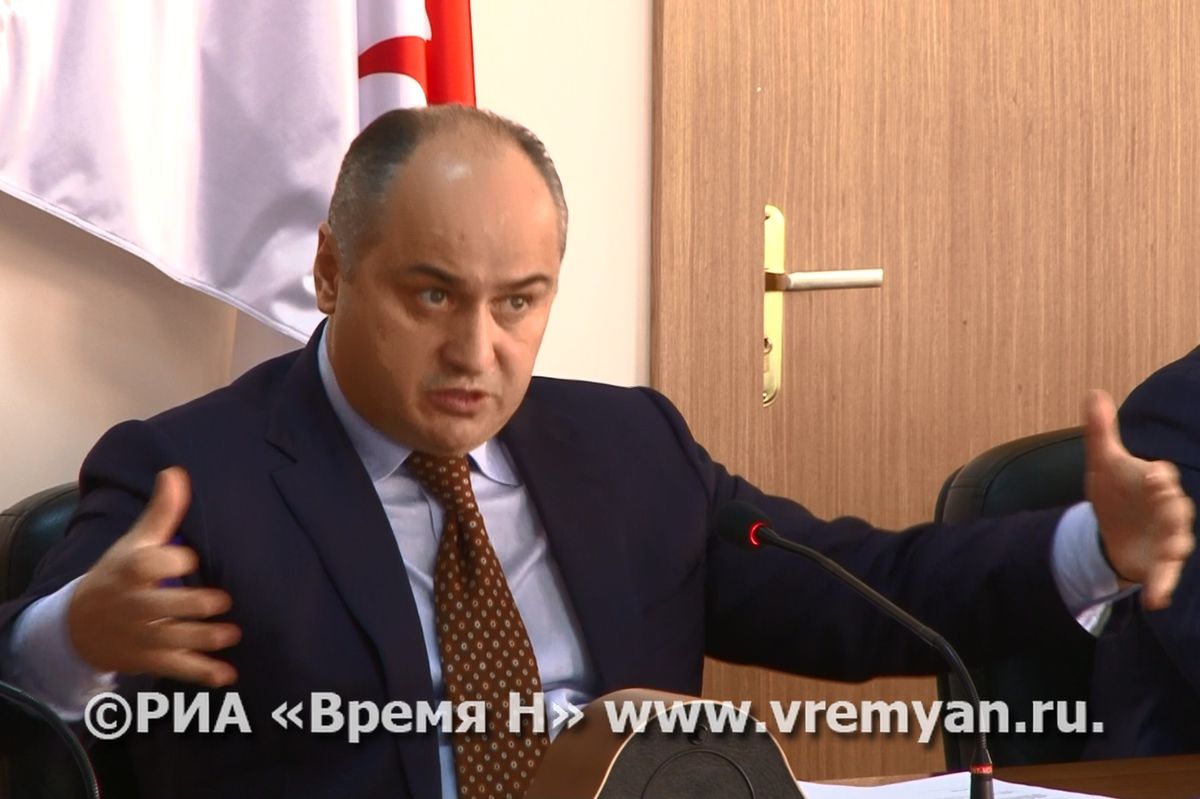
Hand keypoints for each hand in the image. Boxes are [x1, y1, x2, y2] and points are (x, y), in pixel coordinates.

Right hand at [68, 467, 240, 685]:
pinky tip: (228, 674)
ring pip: (176, 639)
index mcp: (133, 570)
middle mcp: (137, 604)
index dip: (176, 561)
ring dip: (206, 639)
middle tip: (224, 601)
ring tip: (233, 634)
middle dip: (196, 605)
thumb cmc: (119, 574)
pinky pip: (178, 668)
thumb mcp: (135, 542)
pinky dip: (203, 673)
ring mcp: (144, 635)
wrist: (78, 626)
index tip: (190, 559)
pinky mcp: (152, 659)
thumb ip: (161, 511)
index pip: (155, 564)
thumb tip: (176, 473)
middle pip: (168, 606)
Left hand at [1084, 389, 1195, 609]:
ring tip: (1173, 553)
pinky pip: (1167, 576)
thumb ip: (1100, 432)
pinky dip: (1164, 587)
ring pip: (1179, 540)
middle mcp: (1168, 509)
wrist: (1115, 527)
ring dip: (1177, 546)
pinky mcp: (1161, 564)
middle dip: (1172, 506)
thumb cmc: (1116, 491)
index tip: (1151, 475)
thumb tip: (1093, 393)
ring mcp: (1168, 538)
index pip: (1161, 475)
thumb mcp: (1102, 462)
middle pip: (1176, 508)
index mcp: (1155, 482)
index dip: (1157, 475)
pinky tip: (1156, 602)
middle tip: (1168, 504)